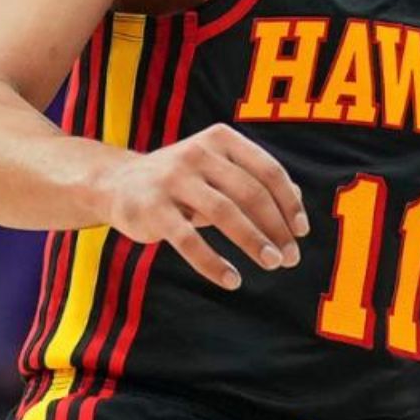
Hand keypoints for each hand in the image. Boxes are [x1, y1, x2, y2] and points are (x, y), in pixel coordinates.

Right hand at [102, 123, 309, 289]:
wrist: (117, 183)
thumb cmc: (182, 180)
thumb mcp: (218, 170)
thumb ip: (255, 180)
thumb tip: (298, 199)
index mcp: (221, 140)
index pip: (267, 170)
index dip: (288, 203)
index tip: (302, 232)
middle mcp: (198, 152)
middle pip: (250, 192)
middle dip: (276, 227)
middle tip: (289, 257)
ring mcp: (173, 178)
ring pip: (224, 213)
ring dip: (252, 241)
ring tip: (271, 264)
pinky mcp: (152, 208)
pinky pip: (189, 240)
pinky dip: (213, 262)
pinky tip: (232, 279)